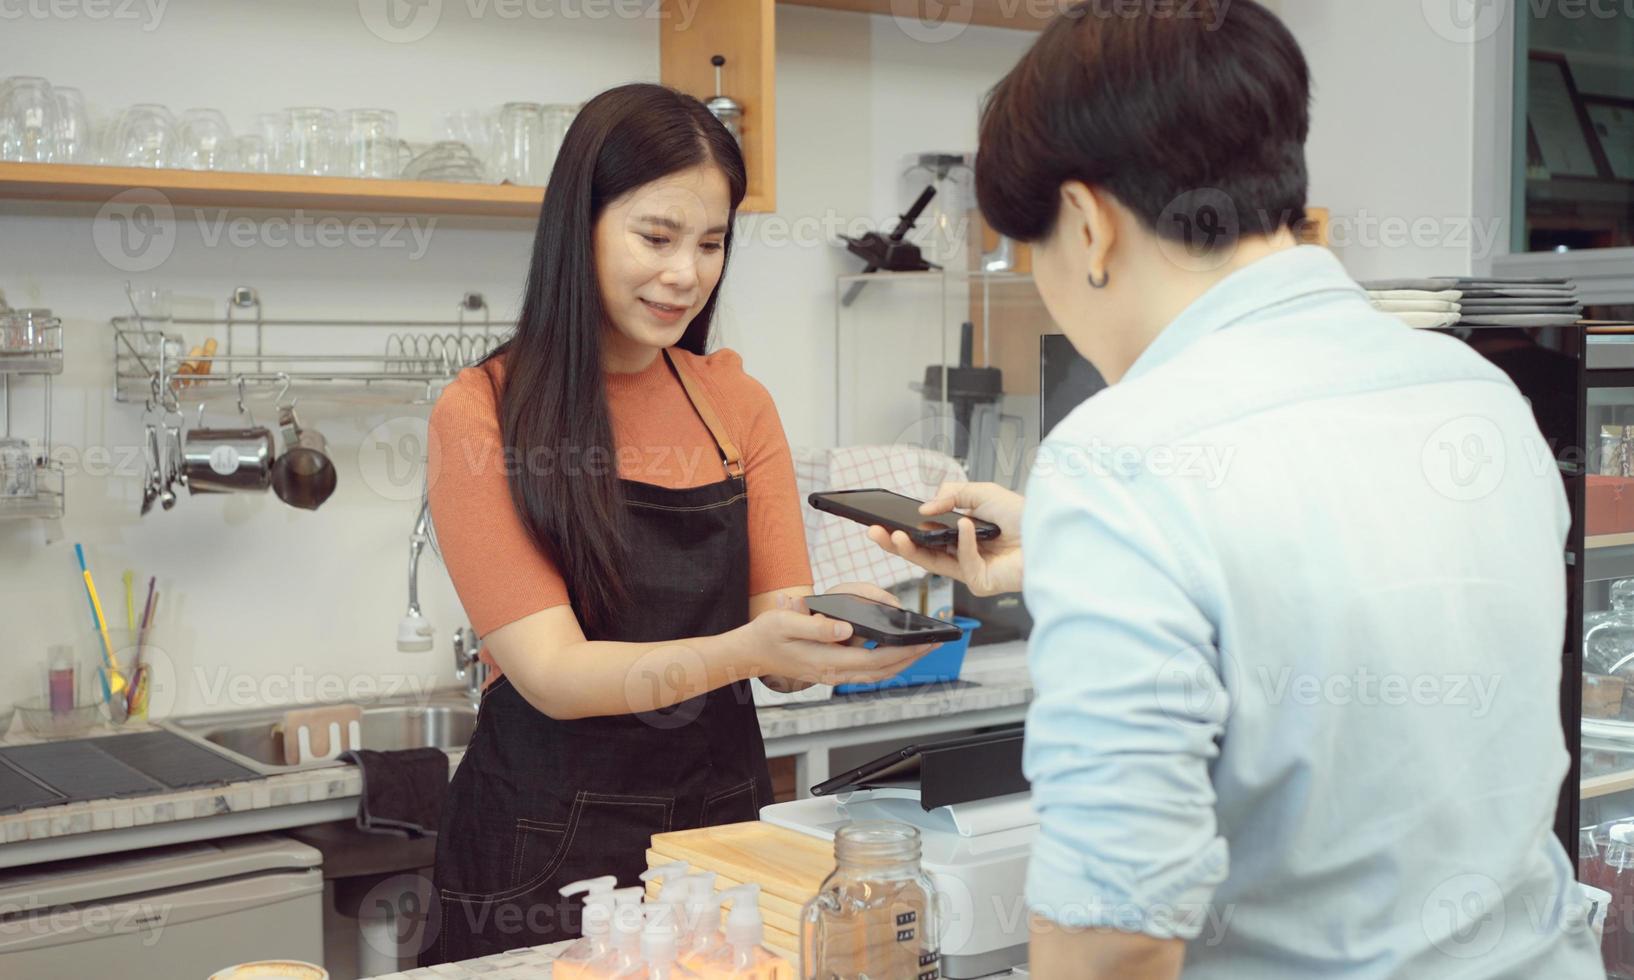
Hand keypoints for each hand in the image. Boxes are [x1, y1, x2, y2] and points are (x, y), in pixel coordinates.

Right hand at [735, 593, 939, 688]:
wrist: (750, 653)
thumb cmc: (766, 635)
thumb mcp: (786, 623)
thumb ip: (816, 626)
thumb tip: (845, 629)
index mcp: (826, 661)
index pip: (874, 660)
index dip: (902, 652)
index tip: (921, 642)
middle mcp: (833, 672)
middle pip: (882, 671)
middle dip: (910, 658)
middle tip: (933, 644)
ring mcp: (833, 675)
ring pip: (876, 675)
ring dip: (901, 663)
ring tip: (921, 648)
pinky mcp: (832, 671)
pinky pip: (866, 671)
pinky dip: (886, 664)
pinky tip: (896, 652)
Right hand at [866, 481, 1024, 595]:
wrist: (1052, 532)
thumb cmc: (1024, 515)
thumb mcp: (982, 492)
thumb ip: (952, 494)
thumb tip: (924, 509)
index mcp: (962, 535)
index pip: (926, 536)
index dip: (905, 530)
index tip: (884, 522)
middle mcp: (964, 554)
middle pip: (922, 552)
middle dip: (896, 543)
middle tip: (875, 533)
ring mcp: (971, 570)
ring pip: (933, 563)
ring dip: (912, 550)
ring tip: (896, 536)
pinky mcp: (981, 582)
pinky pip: (964, 563)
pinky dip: (964, 542)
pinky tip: (966, 525)